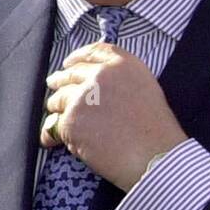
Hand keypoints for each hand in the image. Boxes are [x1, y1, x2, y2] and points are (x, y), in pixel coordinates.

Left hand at [42, 42, 186, 190]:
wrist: (155, 157)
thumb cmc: (157, 133)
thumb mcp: (147, 91)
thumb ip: (121, 80)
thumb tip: (93, 83)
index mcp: (124, 64)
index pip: (94, 52)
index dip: (78, 57)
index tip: (68, 63)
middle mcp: (101, 75)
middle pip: (71, 74)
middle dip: (60, 82)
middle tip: (53, 87)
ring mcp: (83, 97)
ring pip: (58, 99)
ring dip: (56, 109)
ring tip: (59, 120)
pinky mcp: (71, 120)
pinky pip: (54, 126)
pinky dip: (52, 135)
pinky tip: (52, 141)